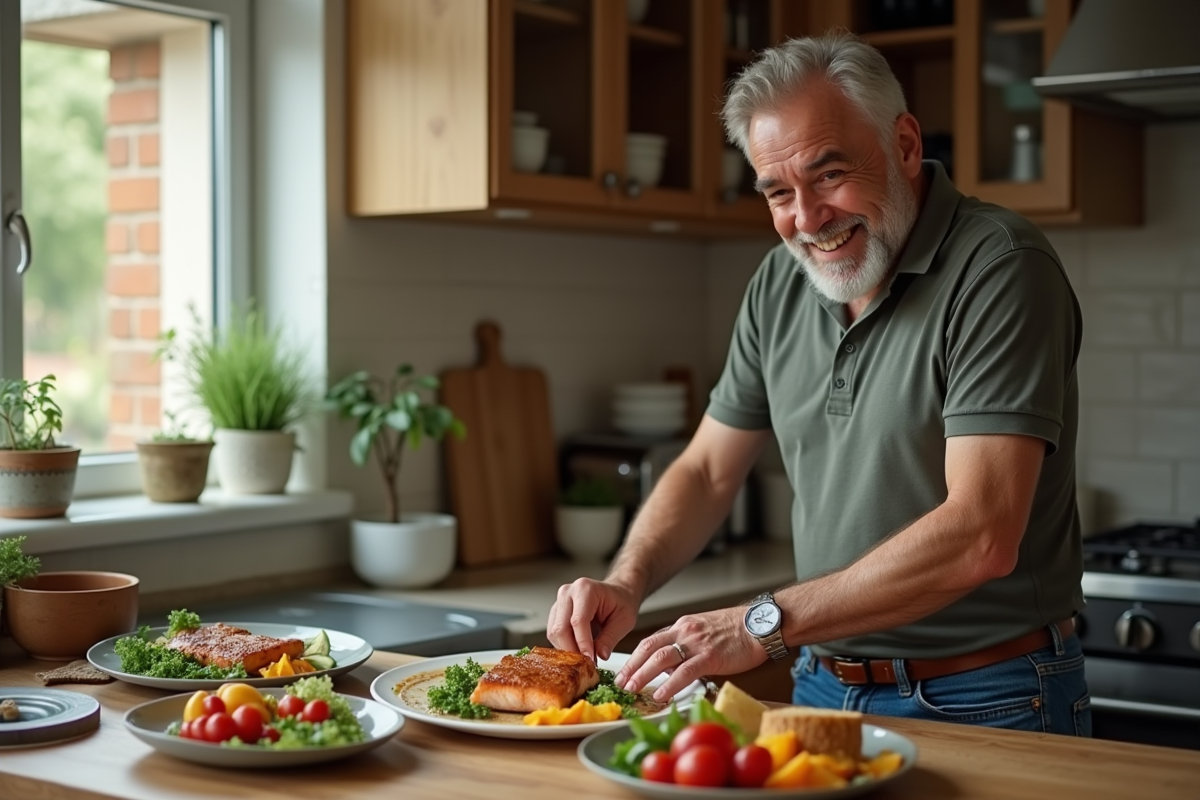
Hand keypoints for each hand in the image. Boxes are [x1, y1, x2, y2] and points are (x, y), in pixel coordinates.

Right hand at [546, 577, 640, 661]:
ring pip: (554, 633)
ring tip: (584, 658)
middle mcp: (568, 593)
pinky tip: (578, 650)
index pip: (578, 621)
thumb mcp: (625, 620)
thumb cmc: (622, 602)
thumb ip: (611, 637)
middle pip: (560, 628)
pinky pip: (554, 633)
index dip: (582, 644)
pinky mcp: (556, 613)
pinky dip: (564, 645)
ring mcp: (559, 602)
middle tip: (586, 664)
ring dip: (567, 649)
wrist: (617, 593)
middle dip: (572, 650)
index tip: (590, 661)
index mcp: (586, 590)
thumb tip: (600, 655)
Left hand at [615, 606, 767, 701]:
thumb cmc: (738, 630)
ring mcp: (697, 643)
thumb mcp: (705, 631)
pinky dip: (669, 685)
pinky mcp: (711, 656)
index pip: (651, 641)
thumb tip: (674, 668)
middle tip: (620, 682)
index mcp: (683, 626)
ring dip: (643, 675)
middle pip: (649, 648)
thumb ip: (688, 646)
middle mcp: (685, 631)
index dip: (635, 657)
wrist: (761, 624)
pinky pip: (685, 672)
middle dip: (632, 666)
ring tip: (632, 688)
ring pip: (661, 658)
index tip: (624, 671)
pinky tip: (660, 695)